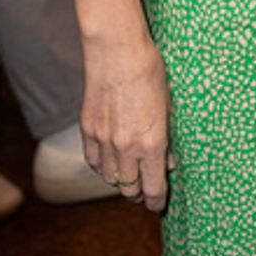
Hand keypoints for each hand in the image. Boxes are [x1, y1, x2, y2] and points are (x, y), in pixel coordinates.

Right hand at [81, 35, 170, 212]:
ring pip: (109, 179)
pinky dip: (101, 167)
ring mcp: (103, 140)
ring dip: (120, 182)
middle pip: (130, 189)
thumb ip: (168, 139)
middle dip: (139, 194)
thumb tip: (167, 163)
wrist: (117, 51)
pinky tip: (109, 164)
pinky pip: (93, 162)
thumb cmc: (150, 73)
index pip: (153, 189)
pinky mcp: (87, 130)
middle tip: (145, 191)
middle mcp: (125, 148)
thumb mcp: (168, 107)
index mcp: (151, 144)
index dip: (156, 202)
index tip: (158, 204)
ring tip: (128, 177)